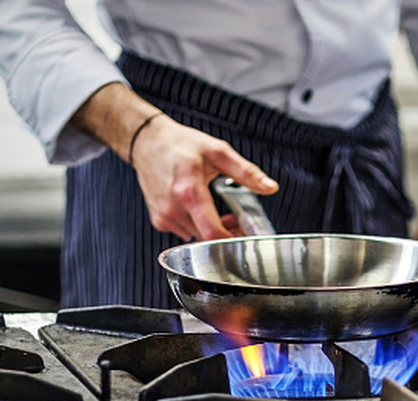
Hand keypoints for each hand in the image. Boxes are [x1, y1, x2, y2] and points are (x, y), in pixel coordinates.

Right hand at [131, 114, 277, 240]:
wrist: (147, 142)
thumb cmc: (180, 145)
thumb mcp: (218, 152)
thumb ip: (246, 172)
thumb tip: (270, 187)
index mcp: (189, 192)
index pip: (212, 233)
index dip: (233, 240)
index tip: (245, 236)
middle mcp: (173, 208)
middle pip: (206, 239)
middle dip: (226, 234)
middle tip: (236, 220)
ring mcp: (164, 217)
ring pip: (196, 238)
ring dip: (210, 231)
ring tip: (218, 212)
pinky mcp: (159, 220)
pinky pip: (183, 233)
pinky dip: (196, 227)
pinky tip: (200, 211)